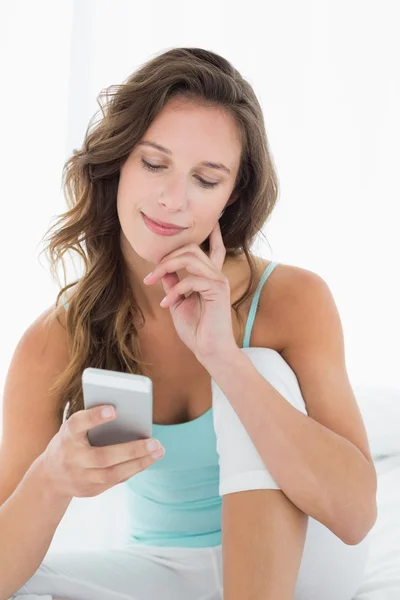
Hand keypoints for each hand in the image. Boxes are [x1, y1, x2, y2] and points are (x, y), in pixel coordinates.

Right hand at [39, 405, 164, 498]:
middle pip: (102, 457)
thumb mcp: (74, 428)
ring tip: (159, 451)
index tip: (114, 410)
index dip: (94, 417)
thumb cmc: (70, 441)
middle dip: (131, 450)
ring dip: (139, 463)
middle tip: (155, 442)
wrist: (49, 477)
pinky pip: (115, 481)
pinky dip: (133, 469)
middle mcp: (71, 458)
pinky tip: (148, 459)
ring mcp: (79, 478)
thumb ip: (94, 421)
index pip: (78, 424)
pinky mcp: (89, 491)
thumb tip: (129, 413)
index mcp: (66, 436)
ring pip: (112, 474)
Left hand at [143, 220, 237, 363]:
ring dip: (166, 267)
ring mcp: (219, 281)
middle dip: (167, 257)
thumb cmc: (196, 329)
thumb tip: (163, 270)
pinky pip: (191, 280)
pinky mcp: (218, 290)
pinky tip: (167, 304)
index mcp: (209, 276)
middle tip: (151, 274)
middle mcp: (216, 274)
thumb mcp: (178, 302)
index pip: (215, 248)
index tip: (209, 219)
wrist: (209, 350)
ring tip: (152, 281)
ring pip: (190, 257)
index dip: (213, 232)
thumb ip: (173, 283)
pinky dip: (175, 291)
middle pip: (191, 248)